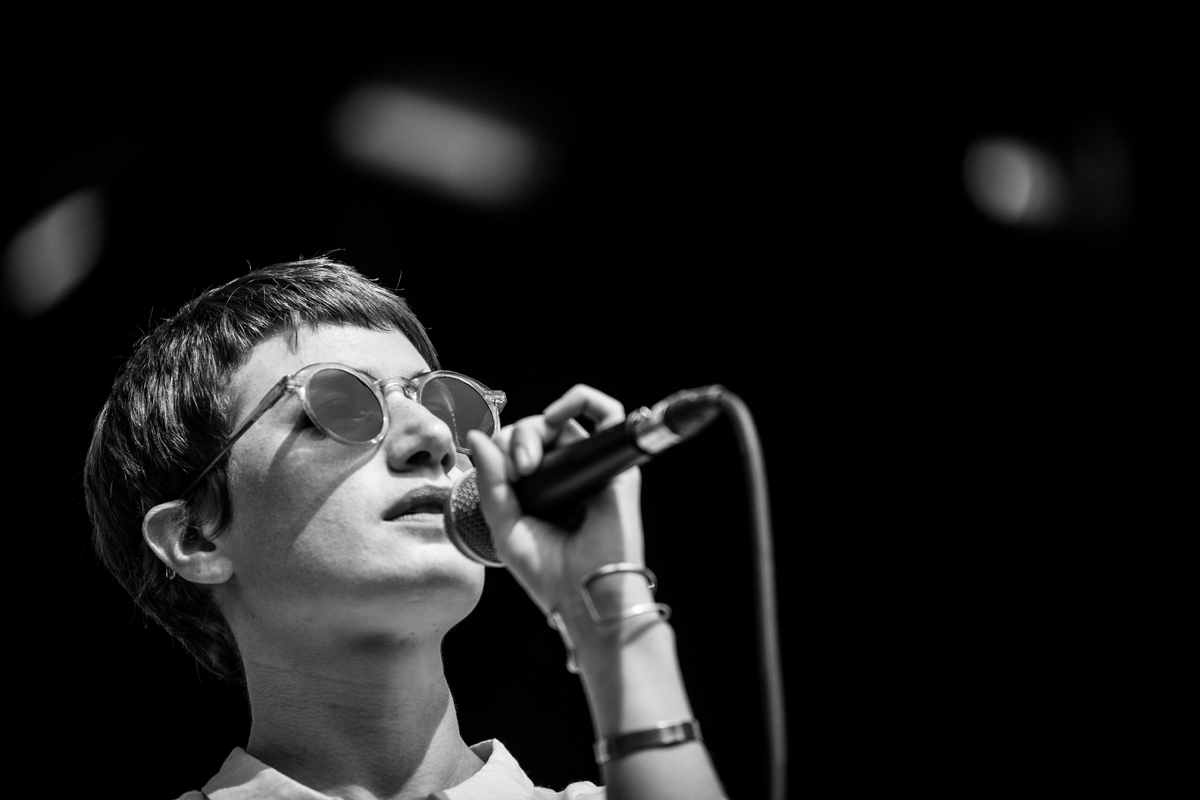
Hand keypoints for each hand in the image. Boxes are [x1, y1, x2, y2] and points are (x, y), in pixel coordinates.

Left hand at [466, 384, 646, 620]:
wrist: (584, 595)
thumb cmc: (548, 572)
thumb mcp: (504, 525)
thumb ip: (491, 482)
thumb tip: (477, 436)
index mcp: (539, 490)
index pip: (515, 447)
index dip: (500, 450)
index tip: (501, 479)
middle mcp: (566, 475)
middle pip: (535, 429)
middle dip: (516, 441)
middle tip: (518, 472)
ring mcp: (590, 468)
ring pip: (563, 419)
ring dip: (537, 428)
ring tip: (529, 461)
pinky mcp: (616, 465)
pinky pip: (610, 414)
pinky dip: (582, 400)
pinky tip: (557, 417)